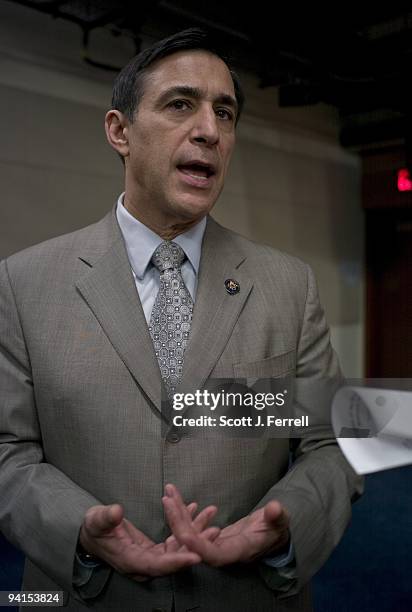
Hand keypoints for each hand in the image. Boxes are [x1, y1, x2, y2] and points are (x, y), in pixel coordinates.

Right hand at [80, 500, 218, 580]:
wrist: (91, 533)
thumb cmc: (93, 527)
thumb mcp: (96, 520)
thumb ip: (106, 517)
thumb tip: (116, 512)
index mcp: (131, 561)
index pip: (158, 565)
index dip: (177, 561)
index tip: (196, 556)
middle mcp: (143, 563)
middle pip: (174, 559)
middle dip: (195, 545)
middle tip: (215, 530)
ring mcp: (150, 557)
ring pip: (177, 548)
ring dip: (195, 532)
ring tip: (211, 514)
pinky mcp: (153, 550)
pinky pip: (174, 540)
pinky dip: (185, 526)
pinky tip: (195, 508)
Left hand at [163, 484, 289, 566]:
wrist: (270, 532)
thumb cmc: (276, 527)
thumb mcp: (280, 521)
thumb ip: (277, 516)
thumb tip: (275, 508)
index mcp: (239, 551)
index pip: (216, 555)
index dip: (200, 547)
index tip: (184, 534)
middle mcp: (222, 551)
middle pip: (195, 544)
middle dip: (179, 524)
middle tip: (167, 501)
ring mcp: (214, 543)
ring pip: (190, 533)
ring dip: (177, 514)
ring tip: (168, 493)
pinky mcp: (209, 535)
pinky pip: (192, 526)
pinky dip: (183, 511)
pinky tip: (174, 496)